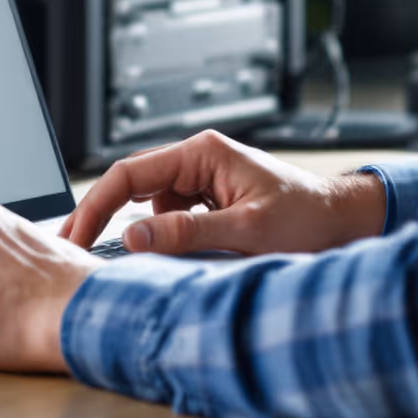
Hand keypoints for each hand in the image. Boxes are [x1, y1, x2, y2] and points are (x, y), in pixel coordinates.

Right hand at [59, 130, 386, 256]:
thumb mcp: (247, 229)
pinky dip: (163, 240)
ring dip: (139, 234)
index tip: (74, 236)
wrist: (344, 222)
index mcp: (202, 154)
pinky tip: (165, 260)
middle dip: (102, 218)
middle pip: (132, 186)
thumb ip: (187, 233)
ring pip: (150, 206)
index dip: (94, 205)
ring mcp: (203, 181)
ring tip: (127, 264)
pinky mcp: (210, 201)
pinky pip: (171, 219)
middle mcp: (198, 161)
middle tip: (74, 251)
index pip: (129, 174)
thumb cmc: (308, 218)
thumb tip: (134, 238)